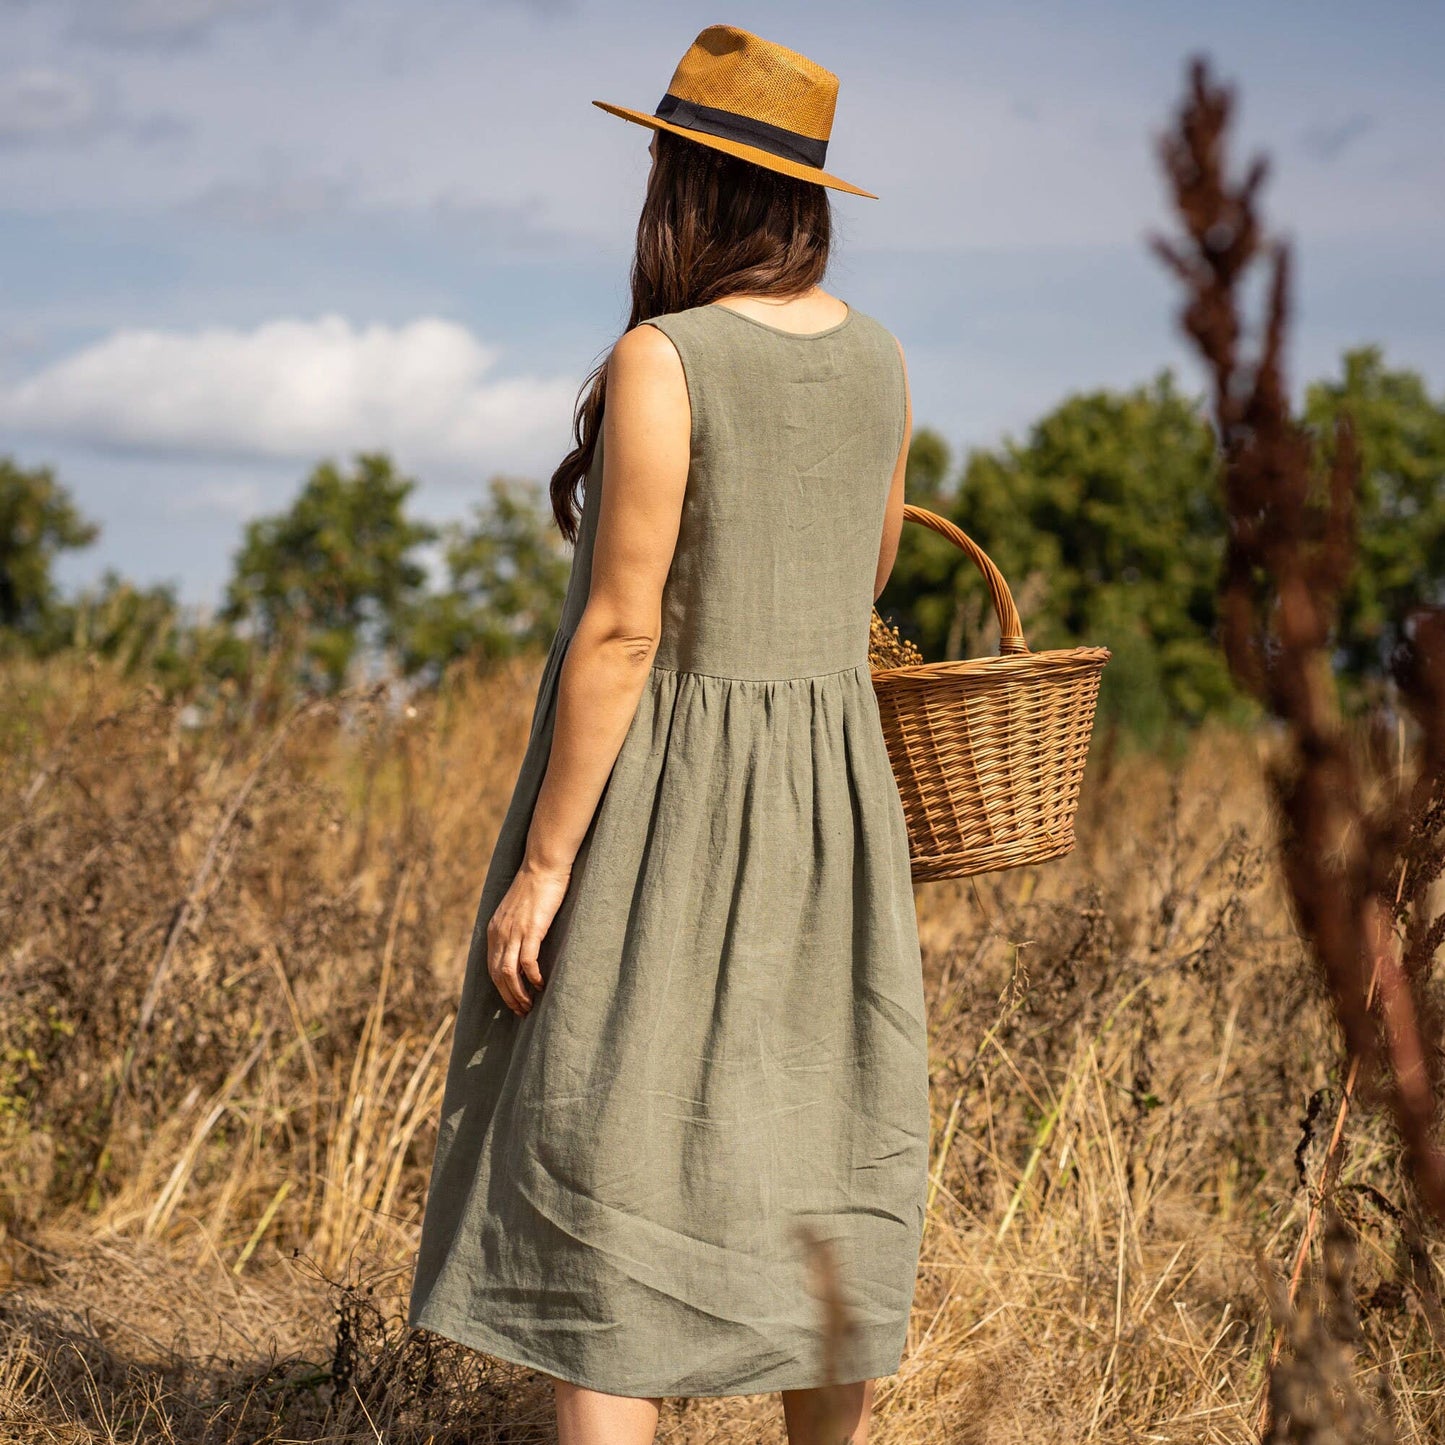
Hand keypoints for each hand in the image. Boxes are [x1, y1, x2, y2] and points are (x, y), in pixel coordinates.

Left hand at [486, 857, 571, 1015]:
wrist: (543, 865)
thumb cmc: (536, 886)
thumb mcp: (517, 909)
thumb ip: (514, 927)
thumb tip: (521, 944)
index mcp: (494, 929)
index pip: (492, 967)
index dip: (501, 988)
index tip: (513, 1001)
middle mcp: (500, 933)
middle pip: (498, 975)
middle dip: (509, 997)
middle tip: (522, 1011)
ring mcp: (514, 932)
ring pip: (510, 973)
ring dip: (519, 993)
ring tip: (530, 1005)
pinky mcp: (531, 929)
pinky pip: (528, 962)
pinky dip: (533, 977)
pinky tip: (541, 984)